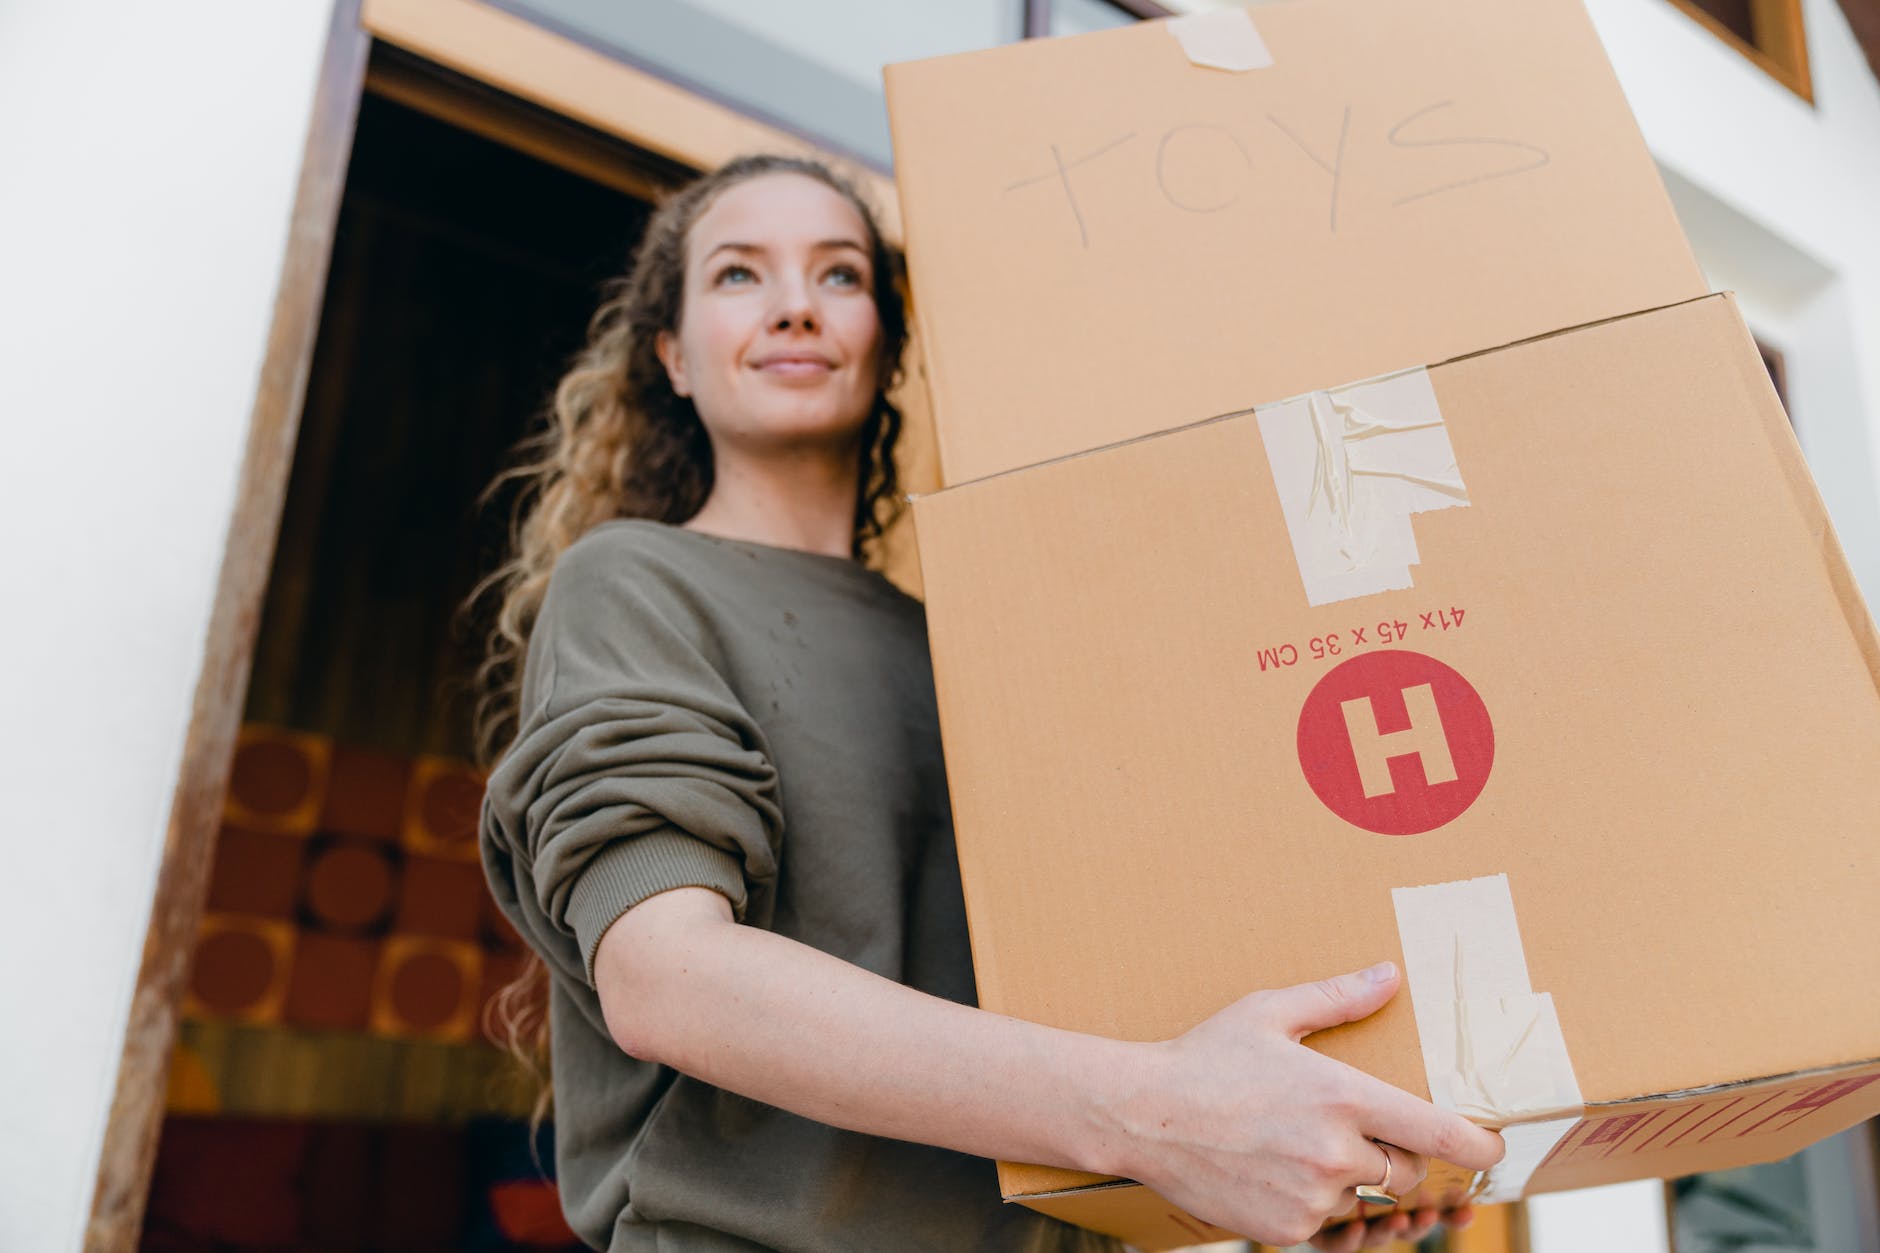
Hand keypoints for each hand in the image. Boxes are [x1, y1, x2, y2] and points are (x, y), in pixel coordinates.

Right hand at [1104, 962, 1503, 1247]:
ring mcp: (1310, 1196)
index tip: (1492, 1147)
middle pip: (1406, 1170)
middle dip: (1394, 1154)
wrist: (1140, 1116)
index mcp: (1341, 1096)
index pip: (1439, 1133)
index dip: (1479, 1146)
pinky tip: (1272, 1169)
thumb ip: (1337, 998)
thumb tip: (1391, 973)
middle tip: (1351, 1129)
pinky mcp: (1285, 1228)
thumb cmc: (1205, 1057)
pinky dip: (1310, 1202)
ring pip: (1361, 1197)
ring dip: (1346, 1178)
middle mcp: (1334, 1152)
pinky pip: (1323, 1222)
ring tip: (1296, 1146)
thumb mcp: (1269, 1013)